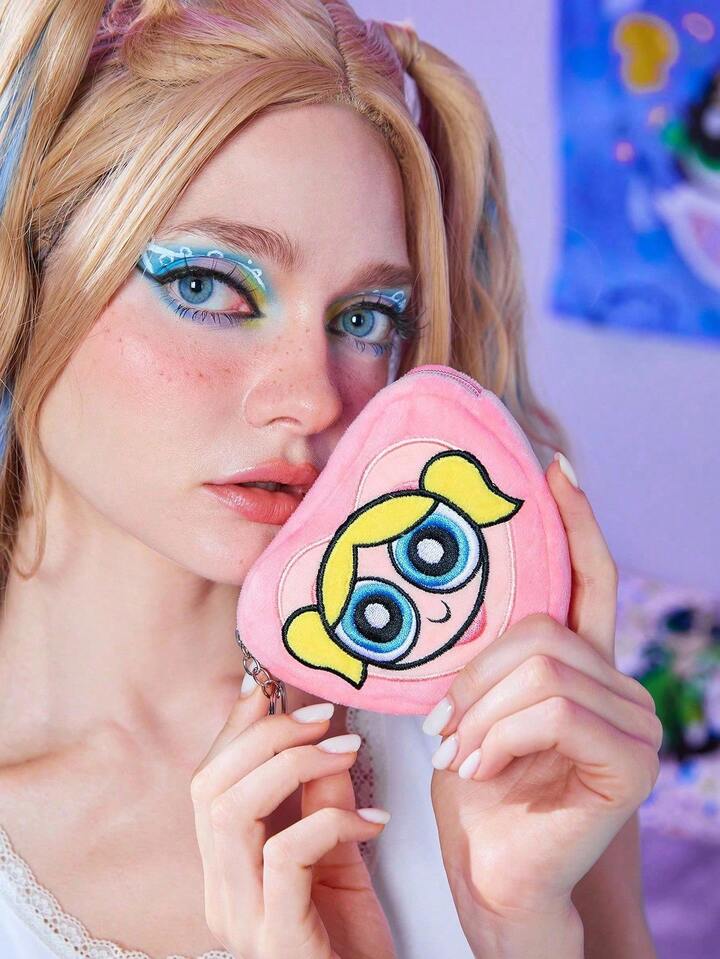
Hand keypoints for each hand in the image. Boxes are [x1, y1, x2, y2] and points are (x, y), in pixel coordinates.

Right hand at [190, 684, 396, 958]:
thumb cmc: (351, 943)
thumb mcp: (339, 854)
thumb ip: (324, 795)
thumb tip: (328, 727)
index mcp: (226, 867)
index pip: (209, 778)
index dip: (237, 725)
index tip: (273, 683)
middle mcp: (220, 891)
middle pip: (210, 785)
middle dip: (266, 734)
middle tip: (323, 714)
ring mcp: (241, 917)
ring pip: (232, 810)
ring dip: (292, 764)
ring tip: (346, 751)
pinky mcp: (274, 939)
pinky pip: (285, 854)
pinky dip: (330, 820)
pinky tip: (374, 820)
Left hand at [426, 456, 661, 951]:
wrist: (491, 874)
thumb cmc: (476, 789)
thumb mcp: (470, 704)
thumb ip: (487, 653)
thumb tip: (462, 591)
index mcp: (580, 662)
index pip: (590, 577)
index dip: (577, 520)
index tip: (555, 469)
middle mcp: (617, 683)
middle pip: (542, 630)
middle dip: (476, 678)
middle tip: (444, 728)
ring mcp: (633, 722)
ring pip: (543, 670)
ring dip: (482, 714)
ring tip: (461, 755)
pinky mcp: (630, 761)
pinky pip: (555, 711)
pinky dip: (503, 736)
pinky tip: (483, 769)